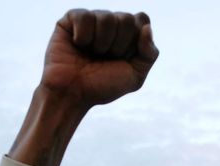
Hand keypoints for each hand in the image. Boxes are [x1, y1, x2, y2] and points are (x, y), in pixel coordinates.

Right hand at [41, 9, 158, 108]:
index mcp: (127, 35)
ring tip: (90, 55)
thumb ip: (149, 54)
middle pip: (126, 18)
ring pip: (106, 16)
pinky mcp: (70, 20)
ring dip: (101, 43)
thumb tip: (146, 27)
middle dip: (118, 45)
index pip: (141, 19)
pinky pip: (85, 16)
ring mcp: (91, 20)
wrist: (72, 94)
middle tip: (105, 59)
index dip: (134, 40)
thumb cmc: (102, 87)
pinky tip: (77, 46)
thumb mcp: (135, 77)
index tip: (123, 58)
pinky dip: (83, 36)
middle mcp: (110, 25)